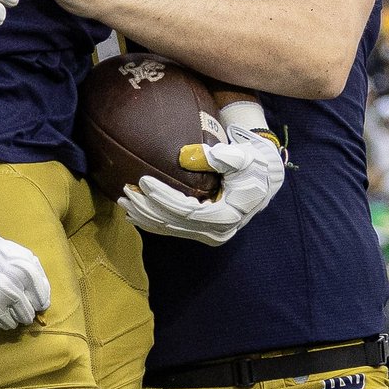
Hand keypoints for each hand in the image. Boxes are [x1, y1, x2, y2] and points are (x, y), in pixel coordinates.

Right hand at [0, 208, 50, 334]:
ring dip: (7, 318)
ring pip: (8, 325)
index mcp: (23, 275)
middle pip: (25, 316)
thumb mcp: (20, 255)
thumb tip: (43, 303)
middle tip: (14, 305)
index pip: (40, 302)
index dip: (37, 302)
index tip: (31, 300)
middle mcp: (8, 291)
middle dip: (23, 312)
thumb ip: (37, 278)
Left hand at [119, 125, 284, 245]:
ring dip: (145, 216)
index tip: (142, 181)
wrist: (266, 177)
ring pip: (170, 228)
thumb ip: (220, 156)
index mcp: (226, 216)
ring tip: (123, 202)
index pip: (187, 211)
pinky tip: (134, 214)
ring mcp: (209, 233)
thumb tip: (185, 155)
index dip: (163, 197)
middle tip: (125, 192)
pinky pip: (173, 227)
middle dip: (146, 208)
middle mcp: (217, 231)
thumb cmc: (255, 163)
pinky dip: (152, 221)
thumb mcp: (244, 156)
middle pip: (173, 223)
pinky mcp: (202, 230)